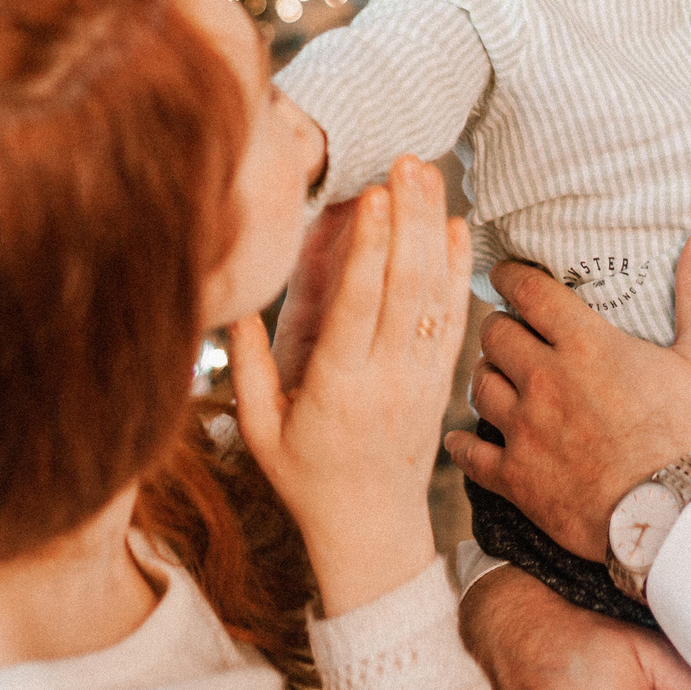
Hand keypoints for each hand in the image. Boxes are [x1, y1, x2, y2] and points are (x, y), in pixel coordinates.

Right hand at [231, 156, 471, 614]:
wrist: (373, 527)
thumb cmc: (306, 477)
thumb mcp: (260, 430)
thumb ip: (249, 367)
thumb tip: (232, 301)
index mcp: (338, 389)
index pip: (359, 307)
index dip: (368, 249)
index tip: (371, 197)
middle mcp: (388, 378)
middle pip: (405, 286)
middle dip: (407, 218)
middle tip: (404, 162)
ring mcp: (422, 377)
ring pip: (435, 292)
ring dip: (432, 228)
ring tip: (426, 173)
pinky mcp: (442, 378)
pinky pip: (456, 315)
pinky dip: (458, 267)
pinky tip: (455, 224)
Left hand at [445, 230, 690, 560]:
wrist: (677, 520)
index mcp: (585, 345)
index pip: (528, 291)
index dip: (511, 276)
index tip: (507, 274)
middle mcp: (544, 380)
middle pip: (494, 334)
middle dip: (500, 325)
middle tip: (510, 329)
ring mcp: (525, 430)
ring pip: (479, 385)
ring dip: (485, 374)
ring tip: (497, 374)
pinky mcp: (517, 478)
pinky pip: (471, 453)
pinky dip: (463, 444)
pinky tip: (461, 439)